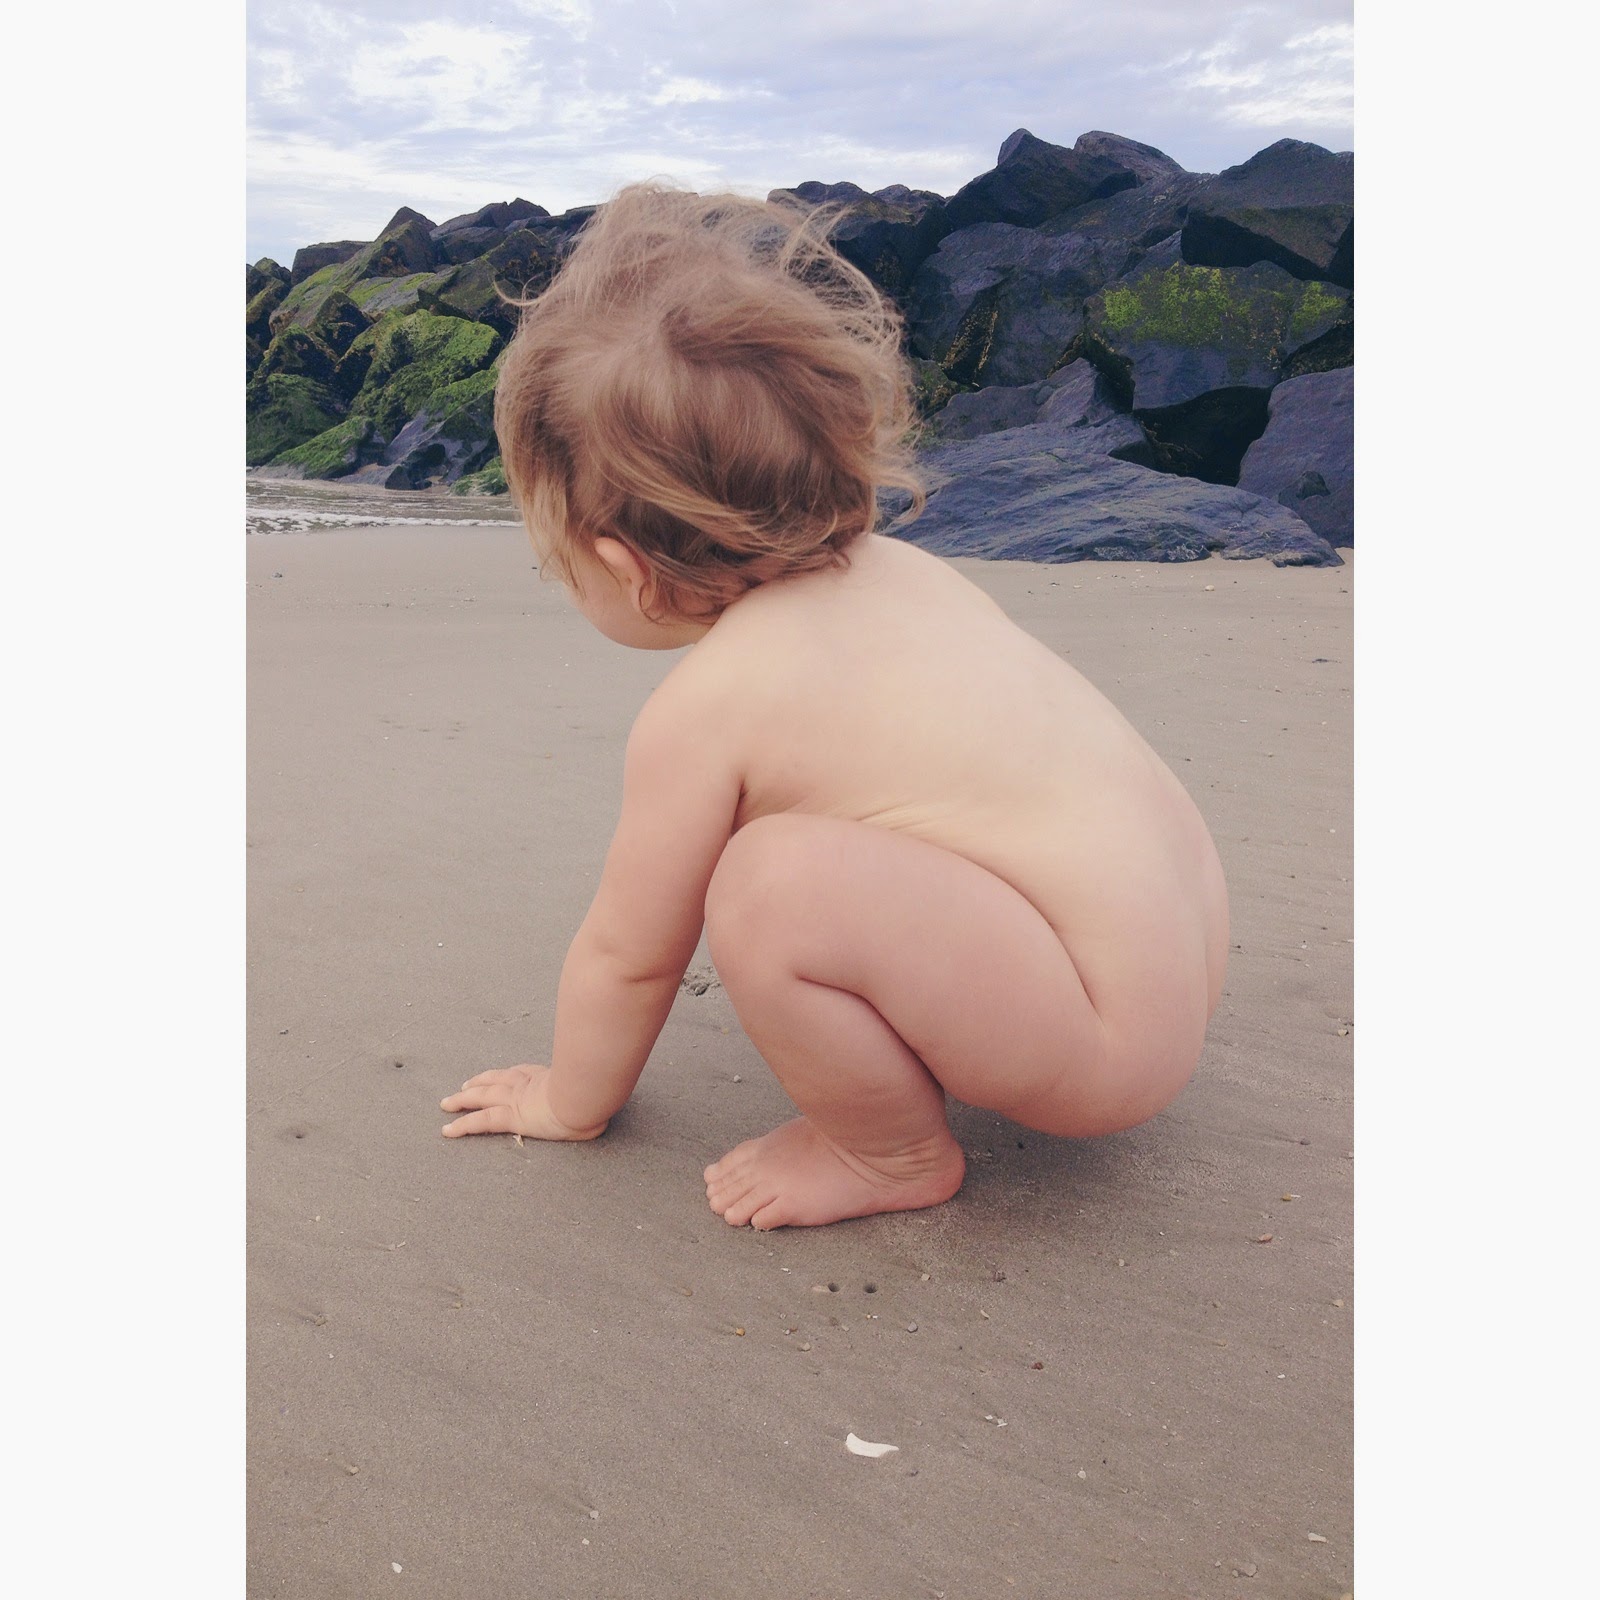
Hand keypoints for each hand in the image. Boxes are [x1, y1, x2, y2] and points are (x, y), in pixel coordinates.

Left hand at [440, 1065, 607, 1140]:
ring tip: (447, 1103)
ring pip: (481, 1097)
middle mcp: (527, 1083)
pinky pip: (481, 1121)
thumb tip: (610, 1075)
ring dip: (462, 1100)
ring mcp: (516, 1098)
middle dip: (477, 1084)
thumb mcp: (596, 1081)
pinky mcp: (511, 1116)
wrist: (587, 1094)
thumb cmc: (596, 1089)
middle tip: (462, 1087)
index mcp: (545, 1076)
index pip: (520, 1073)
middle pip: (495, 1081)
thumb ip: (596, 1079)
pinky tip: (447, 1129)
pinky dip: (462, 1124)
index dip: (504, 1075)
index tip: (494, 1077)